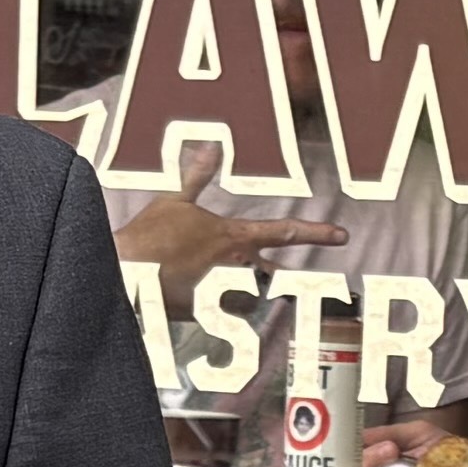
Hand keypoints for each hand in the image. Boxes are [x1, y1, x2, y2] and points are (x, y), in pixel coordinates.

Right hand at [110, 137, 344, 298]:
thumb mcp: (173, 199)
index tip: (342, 236)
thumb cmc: (150, 236)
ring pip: (251, 302)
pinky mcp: (209, 319)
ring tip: (213, 289)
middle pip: (273, 278)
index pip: (285, 233)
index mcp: (234, 237)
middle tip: (275, 283)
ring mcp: (225, 295)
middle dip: (276, 281)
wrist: (125, 274)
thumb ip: (197, 176)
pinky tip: (196, 306)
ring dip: (241, 297)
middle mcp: (237, 268)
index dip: (317, 233)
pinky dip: (216, 314)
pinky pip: (224, 321)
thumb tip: (211, 145)